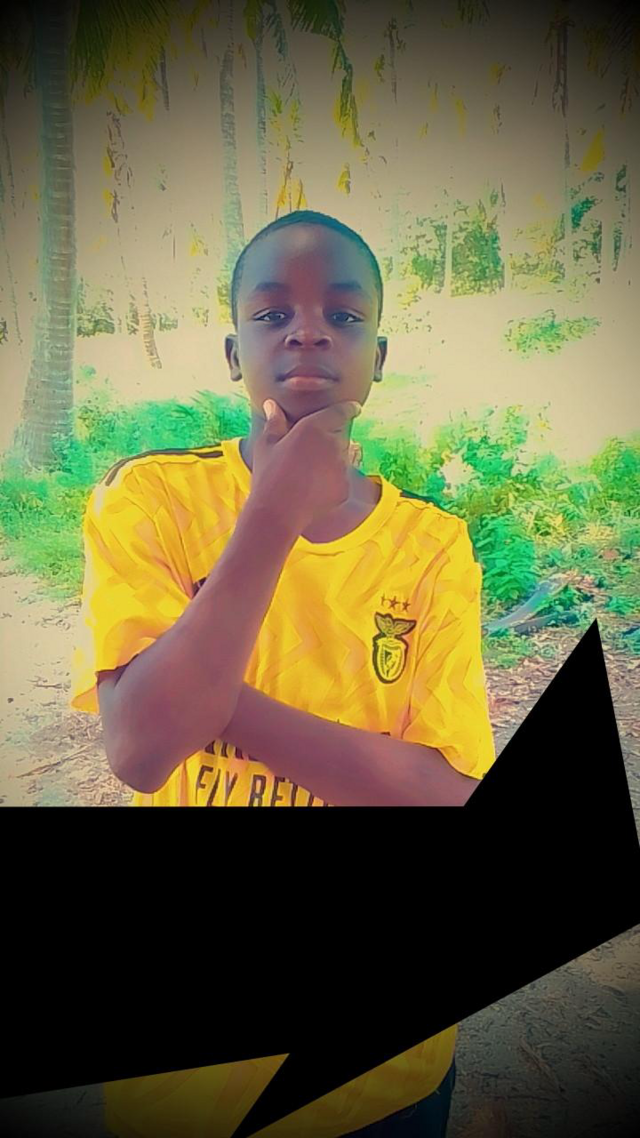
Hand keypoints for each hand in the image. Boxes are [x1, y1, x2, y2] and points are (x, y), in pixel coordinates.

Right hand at [249, 397, 362, 533]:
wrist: (278, 512)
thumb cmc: (268, 476)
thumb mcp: (266, 446)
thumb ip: (274, 422)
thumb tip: (272, 404)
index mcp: (313, 427)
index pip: (341, 411)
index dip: (349, 408)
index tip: (354, 408)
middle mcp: (332, 443)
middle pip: (341, 435)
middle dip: (331, 439)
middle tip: (309, 453)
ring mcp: (341, 466)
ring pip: (342, 457)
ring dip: (331, 460)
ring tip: (307, 473)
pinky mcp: (345, 486)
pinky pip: (342, 478)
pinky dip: (332, 480)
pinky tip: (312, 488)